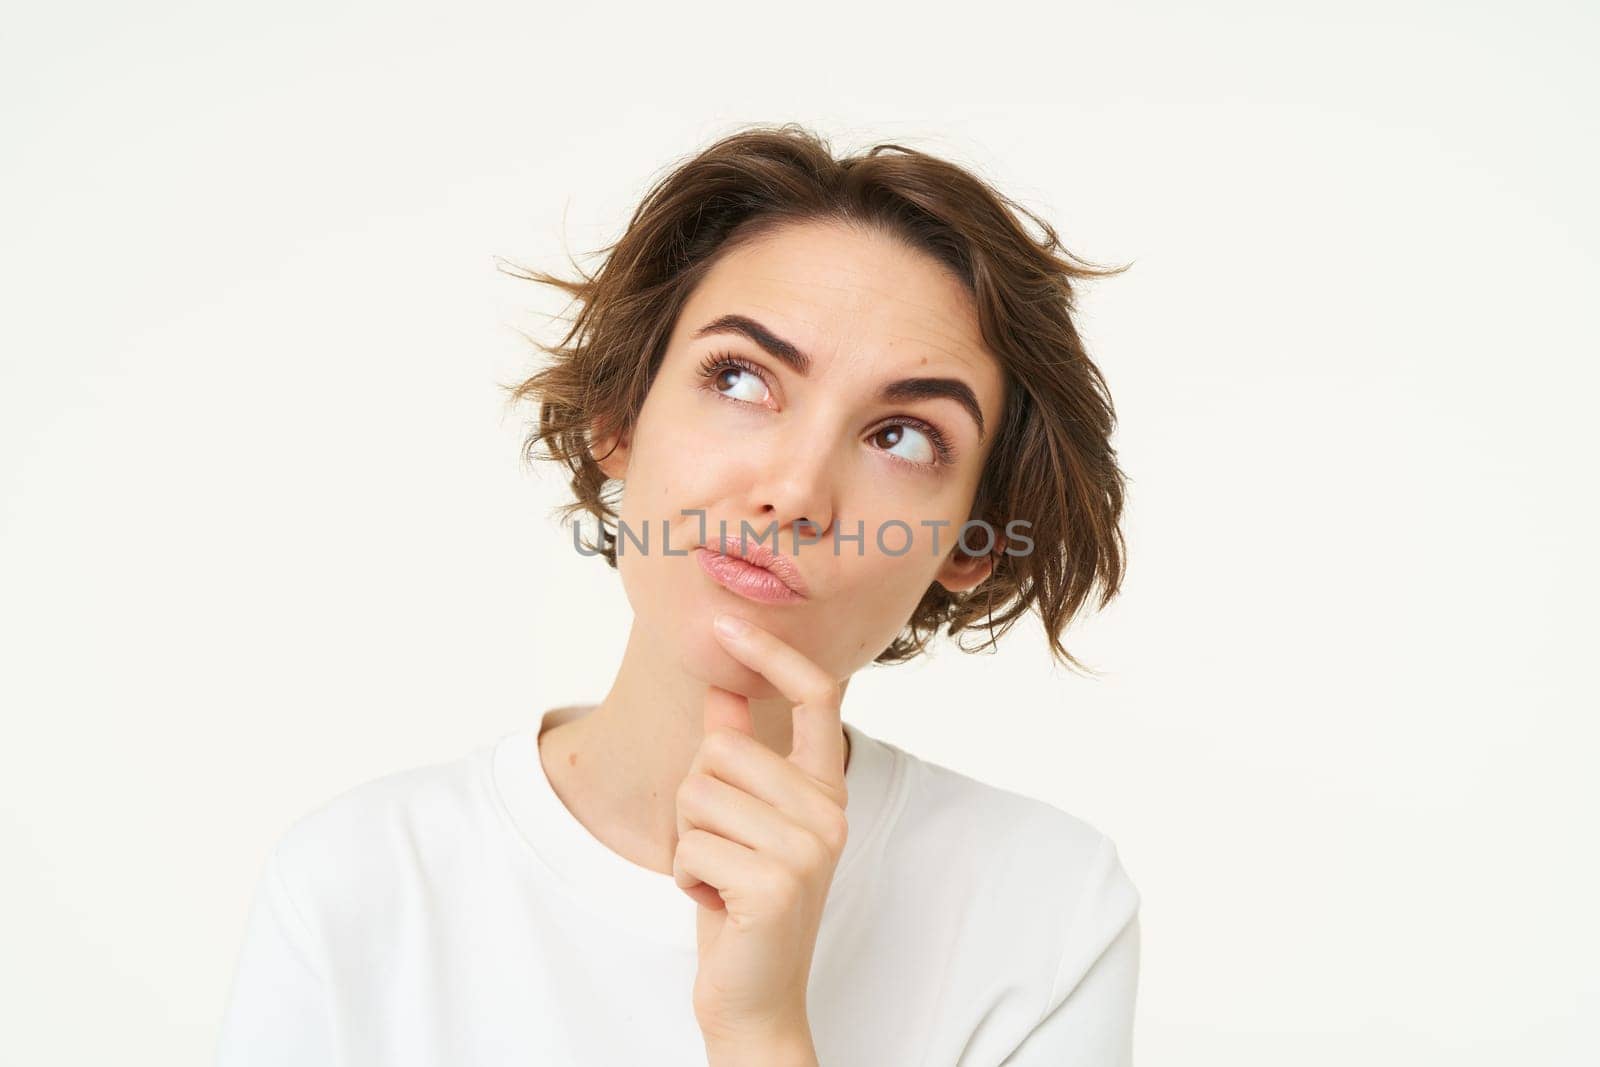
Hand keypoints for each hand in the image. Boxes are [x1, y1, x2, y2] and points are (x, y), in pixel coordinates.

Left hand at [673, 612, 848, 1059]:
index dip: (772, 653)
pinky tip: (715, 902)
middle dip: (693, 797)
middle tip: (717, 846)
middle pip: (721, 747)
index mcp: (826, 787)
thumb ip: (739, 751)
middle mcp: (829, 811)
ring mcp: (809, 848)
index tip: (728, 622)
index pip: (817, 696)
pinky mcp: (777, 884)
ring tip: (718, 874)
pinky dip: (684, 876)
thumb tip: (722, 688)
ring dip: (685, 839)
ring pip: (697, 793)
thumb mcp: (741, 818)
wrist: (756, 995)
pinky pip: (689, 845)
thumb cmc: (742, 899)